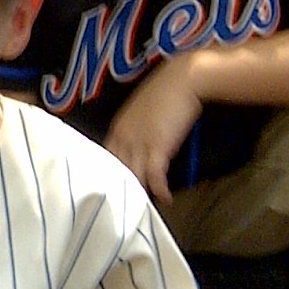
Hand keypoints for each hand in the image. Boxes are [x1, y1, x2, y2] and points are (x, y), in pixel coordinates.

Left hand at [103, 57, 201, 202]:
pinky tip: (165, 199)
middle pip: (116, 170)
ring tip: (144, 209)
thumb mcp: (142, 109)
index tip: (112, 187)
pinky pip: (155, 176)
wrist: (183, 79)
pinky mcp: (158, 147)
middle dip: (119, 189)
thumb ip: (136, 127)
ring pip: (132, 176)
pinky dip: (160, 190)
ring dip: (139, 193)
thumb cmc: (166, 90)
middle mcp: (124, 137)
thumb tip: (140, 141)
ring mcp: (139, 143)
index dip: (109, 174)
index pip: (105, 157)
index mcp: (118, 127)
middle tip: (123, 206)